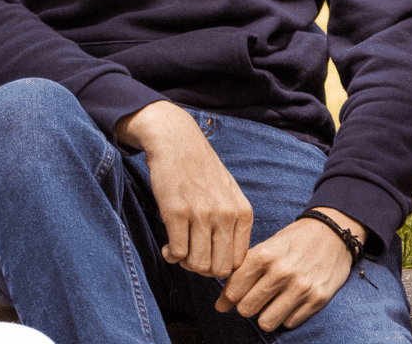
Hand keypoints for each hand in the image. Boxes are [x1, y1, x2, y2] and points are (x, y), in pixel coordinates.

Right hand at [116, 101, 251, 277]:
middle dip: (204, 269)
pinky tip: (168, 246)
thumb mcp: (230, 193)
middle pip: (219, 269)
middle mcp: (225, 215)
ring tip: (179, 251)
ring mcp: (202, 214)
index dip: (222, 267)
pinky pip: (177, 253)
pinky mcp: (176, 212)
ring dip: (185, 263)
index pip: (239, 261)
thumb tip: (228, 260)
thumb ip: (233, 223)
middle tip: (192, 257)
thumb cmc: (202, 170)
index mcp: (242, 212)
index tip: (209, 259)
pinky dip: (171, 255)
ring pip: (198, 264)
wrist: (177, 141)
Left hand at [215, 209, 360, 330]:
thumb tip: (220, 306)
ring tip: (272, 303)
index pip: (233, 291)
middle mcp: (281, 272)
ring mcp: (300, 286)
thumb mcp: (265, 248)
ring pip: (266, 322)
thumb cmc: (293, 241)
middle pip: (246, 309)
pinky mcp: (318, 298)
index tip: (235, 295)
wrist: (333, 232)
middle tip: (255, 299)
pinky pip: (290, 322)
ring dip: (266, 316)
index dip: (230, 297)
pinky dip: (287, 316)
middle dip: (247, 307)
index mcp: (263, 255)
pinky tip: (291, 301)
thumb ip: (242, 274)